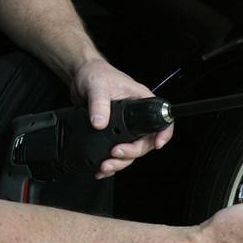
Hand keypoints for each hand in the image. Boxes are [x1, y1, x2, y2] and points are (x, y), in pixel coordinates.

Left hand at [70, 57, 174, 178]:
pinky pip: (116, 152)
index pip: (161, 120)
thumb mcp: (98, 87)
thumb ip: (99, 104)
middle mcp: (136, 117)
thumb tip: (100, 122)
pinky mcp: (112, 134)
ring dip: (120, 162)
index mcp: (141, 101)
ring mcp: (124, 127)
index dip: (162, 134)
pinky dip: (110, 162)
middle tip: (116, 154)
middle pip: (145, 142)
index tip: (157, 144)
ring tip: (105, 166)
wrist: (80, 77)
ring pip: (130, 151)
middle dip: (132, 153)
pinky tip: (101, 168)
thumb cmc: (96, 74)